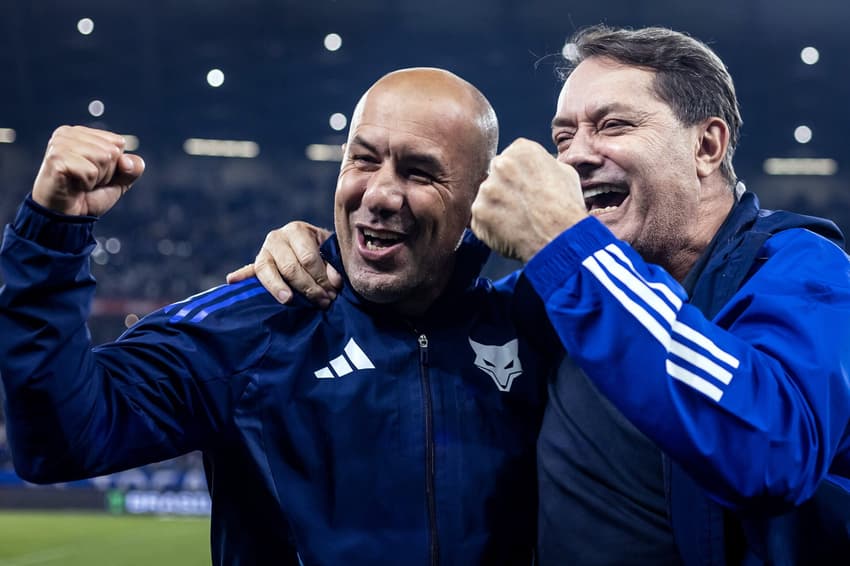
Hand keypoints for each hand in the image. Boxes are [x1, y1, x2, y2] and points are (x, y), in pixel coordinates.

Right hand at [32, 126, 144, 216]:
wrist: (65, 217)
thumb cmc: (88, 196)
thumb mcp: (119, 181)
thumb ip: (133, 168)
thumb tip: (127, 161)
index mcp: (82, 133)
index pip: (118, 142)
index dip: (114, 165)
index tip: (95, 173)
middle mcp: (68, 133)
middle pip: (112, 150)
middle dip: (106, 172)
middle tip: (86, 181)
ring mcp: (60, 144)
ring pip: (103, 158)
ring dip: (96, 179)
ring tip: (80, 183)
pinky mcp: (56, 158)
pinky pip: (90, 171)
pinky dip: (87, 184)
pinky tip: (73, 186)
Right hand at [226, 221, 341, 306]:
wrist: (310, 246)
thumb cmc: (323, 250)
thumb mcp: (330, 253)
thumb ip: (332, 266)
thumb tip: (333, 283)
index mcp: (297, 230)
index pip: (308, 258)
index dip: (321, 278)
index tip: (333, 293)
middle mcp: (277, 237)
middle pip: (290, 268)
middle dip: (308, 288)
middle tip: (323, 302)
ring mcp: (264, 251)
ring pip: (267, 271)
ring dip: (278, 289)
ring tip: (289, 300)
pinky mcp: (256, 265)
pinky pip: (248, 271)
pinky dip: (241, 276)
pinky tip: (232, 280)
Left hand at [471, 138, 585, 261]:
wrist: (560, 238)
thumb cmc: (566, 208)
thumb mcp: (565, 173)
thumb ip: (543, 164)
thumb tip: (537, 169)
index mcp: (521, 149)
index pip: (511, 157)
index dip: (520, 175)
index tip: (526, 187)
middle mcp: (500, 164)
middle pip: (496, 174)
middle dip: (505, 188)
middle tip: (521, 205)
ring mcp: (486, 190)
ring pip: (487, 197)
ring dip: (497, 208)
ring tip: (518, 221)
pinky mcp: (478, 213)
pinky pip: (481, 220)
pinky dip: (491, 227)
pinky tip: (510, 232)